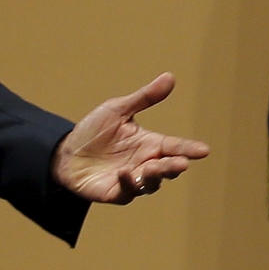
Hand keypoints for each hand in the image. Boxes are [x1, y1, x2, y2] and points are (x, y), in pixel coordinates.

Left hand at [51, 72, 208, 203]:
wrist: (64, 152)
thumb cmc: (94, 131)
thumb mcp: (118, 110)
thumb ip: (145, 98)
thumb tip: (170, 77)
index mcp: (150, 144)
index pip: (175, 147)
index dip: (189, 149)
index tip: (204, 150)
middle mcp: (145, 163)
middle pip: (167, 168)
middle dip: (174, 166)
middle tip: (181, 163)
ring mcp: (132, 180)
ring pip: (152, 183)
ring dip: (154, 176)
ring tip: (151, 166)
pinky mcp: (116, 193)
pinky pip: (127, 192)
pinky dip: (128, 183)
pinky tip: (124, 172)